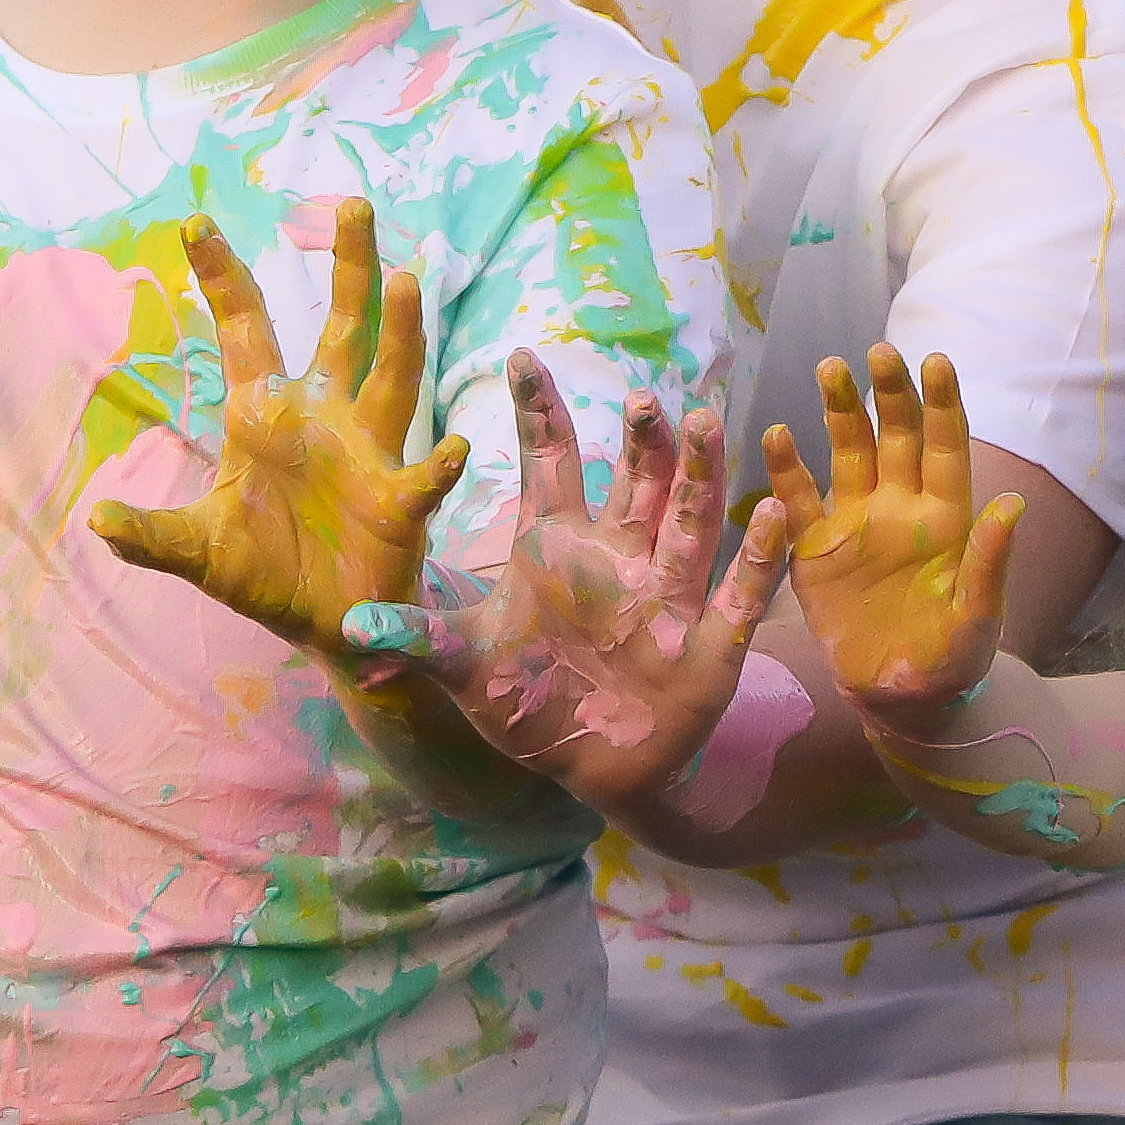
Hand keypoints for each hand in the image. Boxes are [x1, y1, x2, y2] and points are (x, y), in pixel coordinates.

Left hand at [83, 202, 469, 654]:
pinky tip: (454, 447)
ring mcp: (368, 454)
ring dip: (400, 332)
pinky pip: (422, 478)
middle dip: (349, 270)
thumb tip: (96, 519)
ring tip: (404, 279)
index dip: (223, 279)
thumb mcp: (200, 552)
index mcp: (267, 415)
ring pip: (391, 378)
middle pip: (344, 329)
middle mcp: (325, 418)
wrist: (325, 630)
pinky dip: (438, 465)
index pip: (245, 330)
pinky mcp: (399, 504)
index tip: (195, 222)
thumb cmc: (267, 575)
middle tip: (355, 204)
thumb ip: (153, 536)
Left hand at [431, 358, 798, 799]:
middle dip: (641, 441)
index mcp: (558, 547)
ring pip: (690, 522)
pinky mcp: (705, 649)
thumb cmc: (528, 701)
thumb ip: (416, 639)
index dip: (537, 410)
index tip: (520, 356)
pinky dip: (756, 558)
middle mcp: (619, 558)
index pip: (550, 461)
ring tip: (702, 423)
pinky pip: (736, 596)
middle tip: (643, 398)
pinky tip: (775, 514)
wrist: (589, 768)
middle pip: (636, 481)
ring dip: (699, 476)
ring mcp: (666, 599)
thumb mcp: (464, 668)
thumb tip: (349, 626)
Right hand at [768, 345, 1021, 717]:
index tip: (936, 360)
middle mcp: (901, 507)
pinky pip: (799, 501)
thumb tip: (1016, 505)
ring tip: (829, 368)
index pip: (946, 446)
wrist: (902, 700)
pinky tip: (776, 434)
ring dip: (840, 411)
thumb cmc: (953, 660)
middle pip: (896, 436)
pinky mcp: (815, 550)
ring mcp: (856, 524)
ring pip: (848, 453)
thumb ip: (989, 561)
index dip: (941, 404)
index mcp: (946, 517)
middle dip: (889, 393)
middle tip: (879, 351)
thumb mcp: (977, 617)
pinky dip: (786, 470)